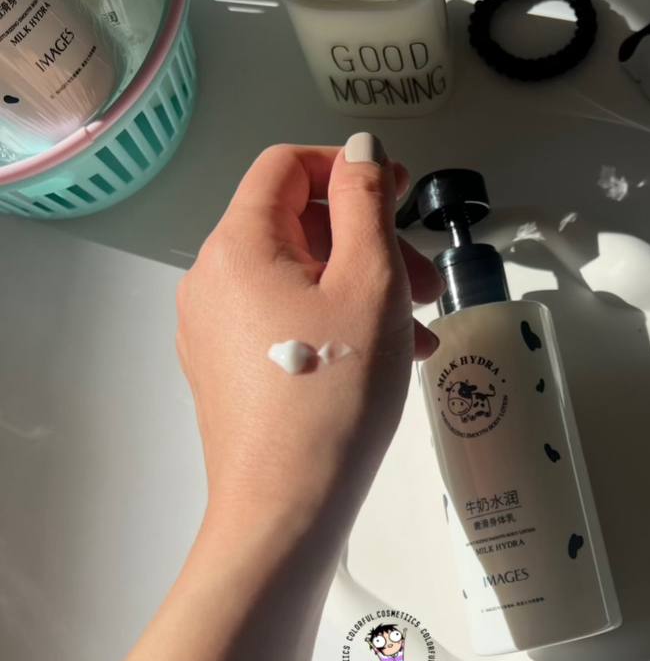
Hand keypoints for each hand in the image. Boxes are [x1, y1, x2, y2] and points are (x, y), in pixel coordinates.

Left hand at [176, 135, 442, 541]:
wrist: (286, 510)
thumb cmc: (334, 393)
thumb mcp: (370, 284)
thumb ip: (367, 203)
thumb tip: (363, 150)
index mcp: (237, 245)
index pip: (287, 166)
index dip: (348, 168)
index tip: (403, 196)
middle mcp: (210, 279)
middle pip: (295, 225)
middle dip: (368, 240)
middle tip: (427, 281)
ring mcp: (212, 330)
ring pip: (298, 278)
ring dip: (362, 287)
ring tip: (418, 333)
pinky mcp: (225, 372)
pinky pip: (285, 322)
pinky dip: (335, 323)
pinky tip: (384, 359)